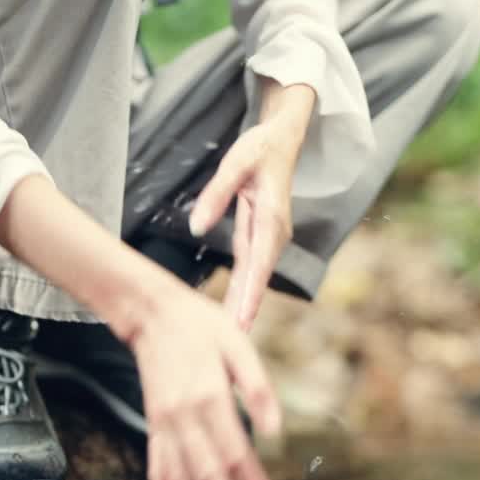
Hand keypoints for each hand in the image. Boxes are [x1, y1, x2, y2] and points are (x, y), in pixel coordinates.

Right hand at [127, 285, 283, 479]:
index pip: (236, 455)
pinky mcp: (154, 429)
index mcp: (209, 399)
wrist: (151, 313)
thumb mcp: (239, 345)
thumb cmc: (201, 327)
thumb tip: (275, 432)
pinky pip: (155, 472)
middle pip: (205, 478)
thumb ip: (257, 388)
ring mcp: (164, 427)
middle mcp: (183, 419)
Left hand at [190, 83, 315, 331]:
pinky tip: (232, 309)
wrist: (283, 139)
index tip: (241, 320)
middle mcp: (275, 233)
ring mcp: (270, 237)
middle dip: (245, 309)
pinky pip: (251, 268)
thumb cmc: (260, 148)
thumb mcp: (235, 164)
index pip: (259, 263)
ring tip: (229, 334)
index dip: (250, 294)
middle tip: (230, 341)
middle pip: (257, 278)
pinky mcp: (262, 237)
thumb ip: (215, 195)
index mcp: (271, 218)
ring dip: (243, 304)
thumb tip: (196, 226)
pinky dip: (242, 289)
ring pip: (254, 276)